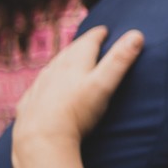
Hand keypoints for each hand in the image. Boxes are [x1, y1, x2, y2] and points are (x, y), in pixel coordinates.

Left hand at [13, 27, 142, 150]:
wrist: (41, 138)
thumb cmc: (76, 111)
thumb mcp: (104, 85)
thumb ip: (120, 60)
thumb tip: (137, 34)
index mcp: (74, 63)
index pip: (88, 42)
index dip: (98, 35)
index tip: (105, 30)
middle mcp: (54, 70)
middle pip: (69, 52)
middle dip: (81, 45)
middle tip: (90, 41)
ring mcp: (40, 86)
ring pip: (52, 67)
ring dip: (62, 61)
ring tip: (69, 60)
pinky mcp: (29, 103)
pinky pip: (38, 87)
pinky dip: (46, 82)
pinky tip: (46, 86)